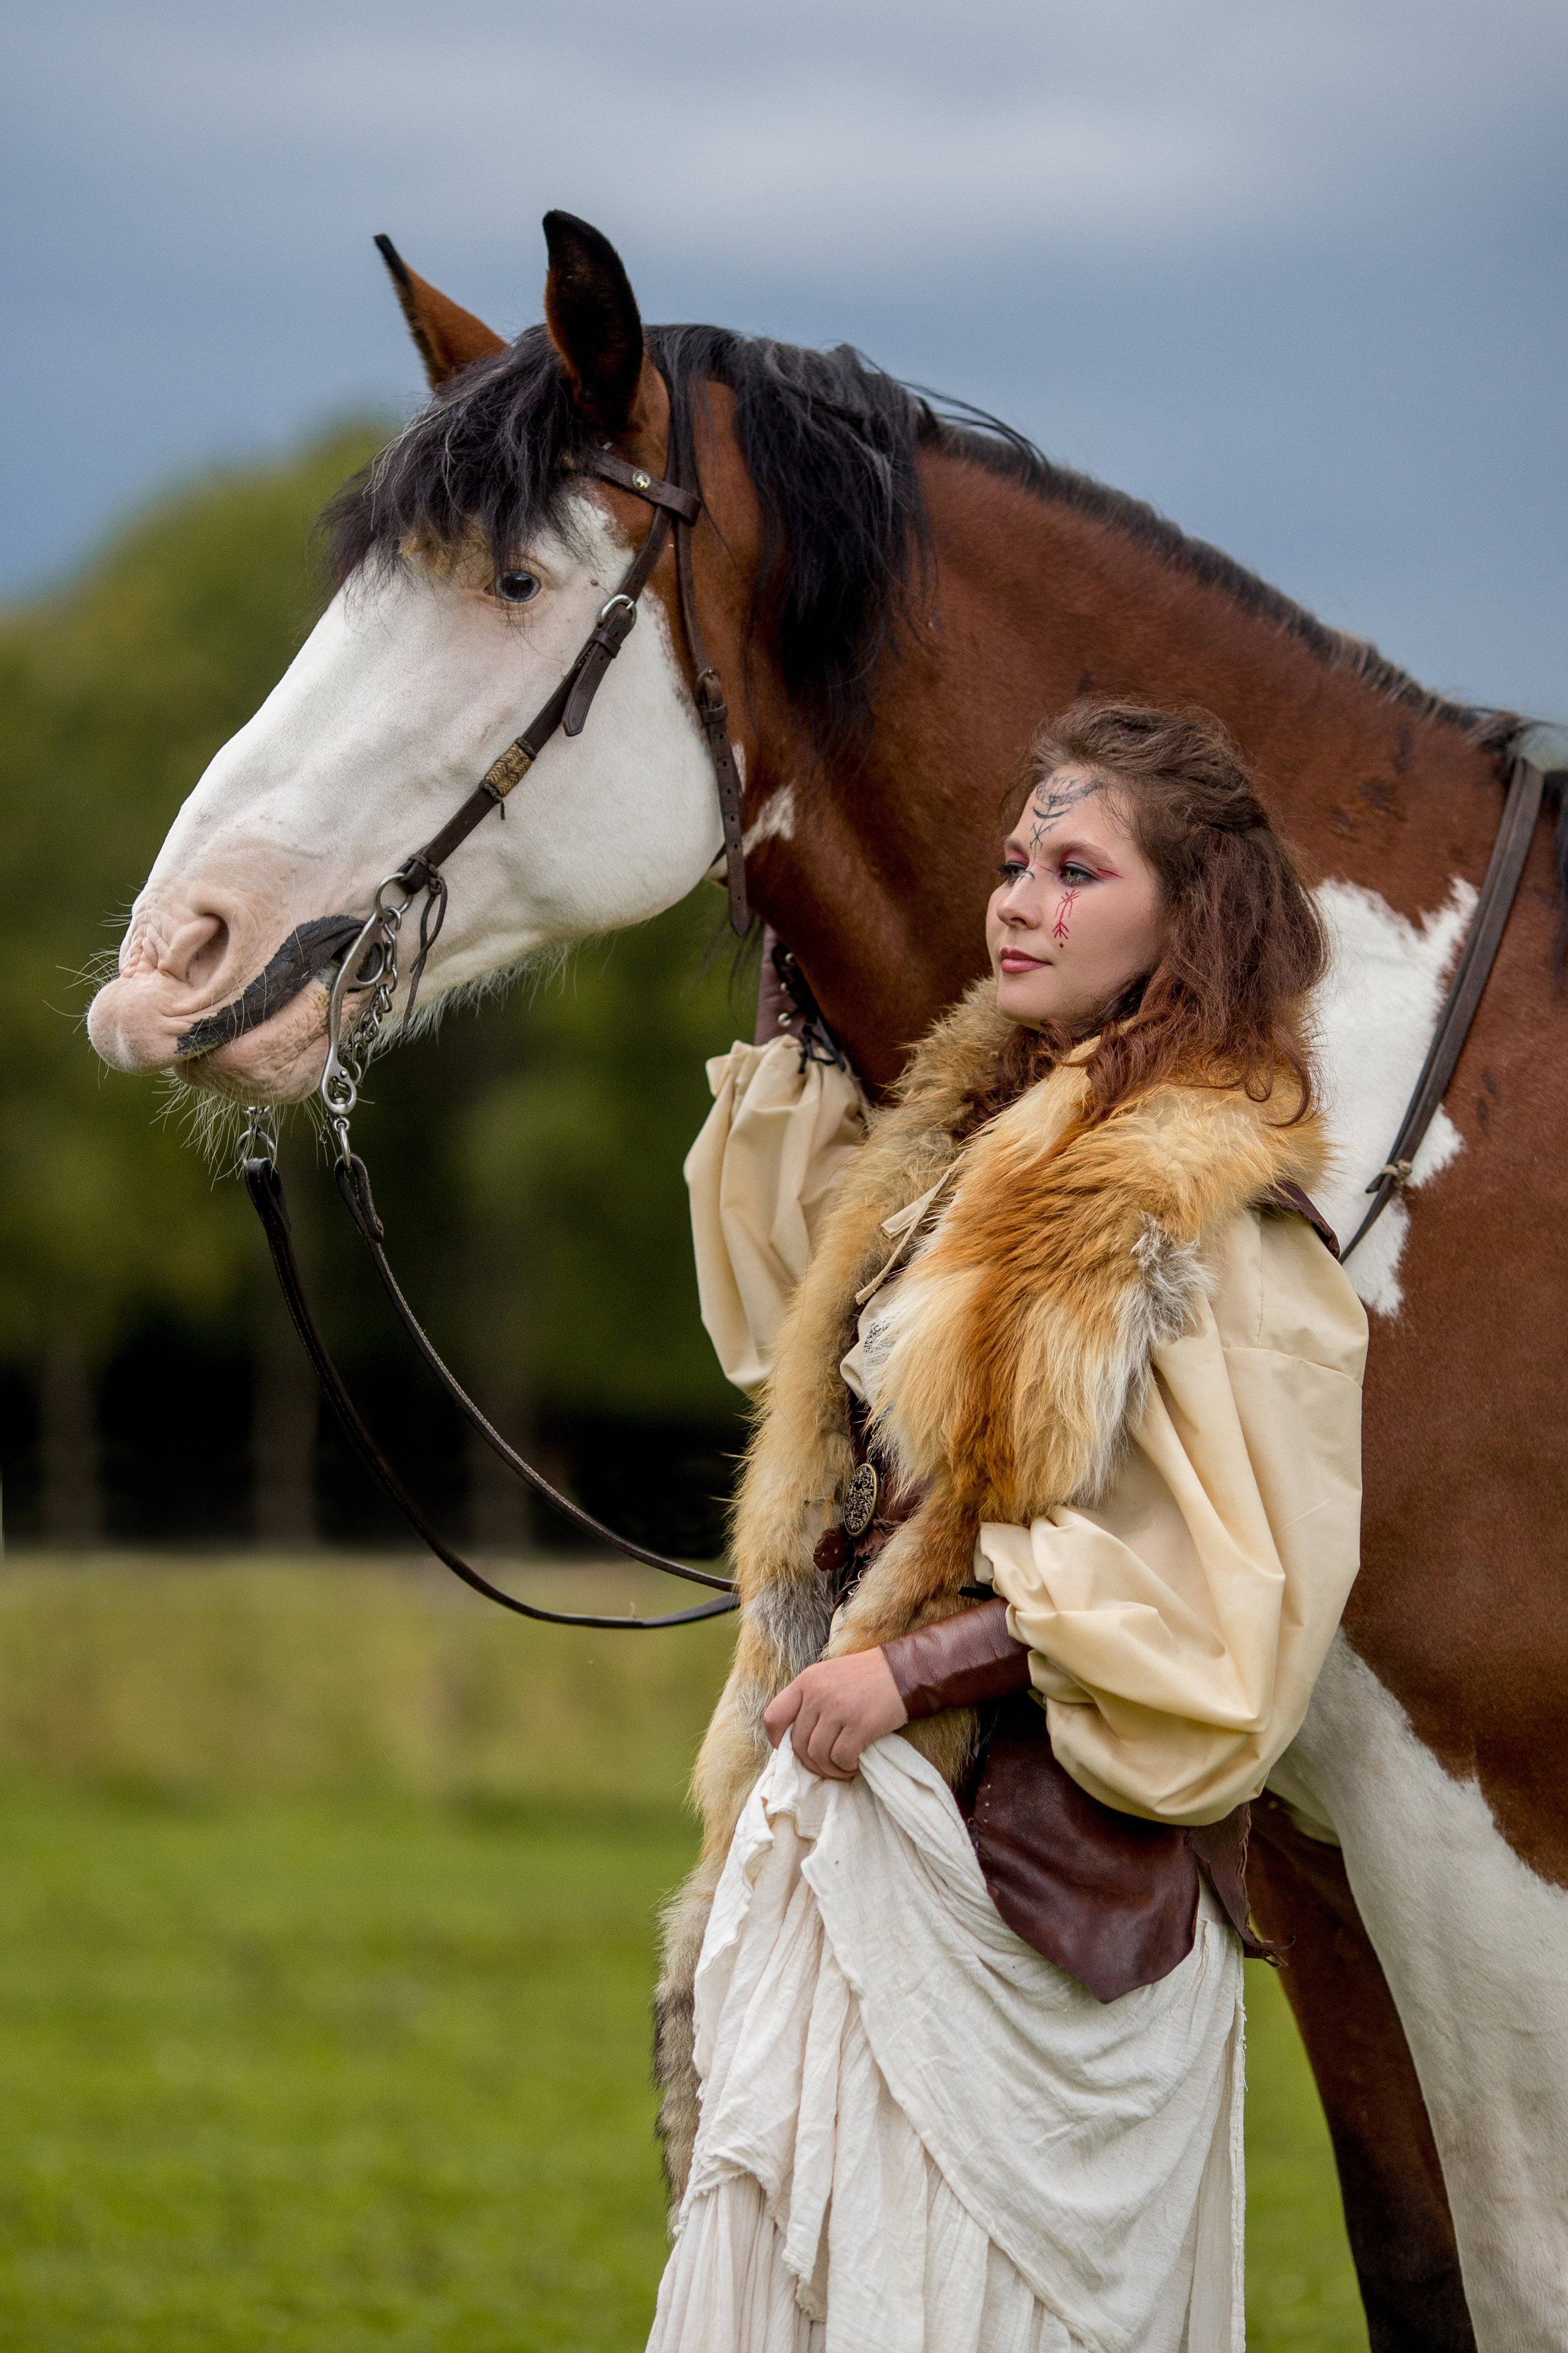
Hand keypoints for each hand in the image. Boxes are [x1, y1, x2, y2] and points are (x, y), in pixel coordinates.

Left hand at [763, 1649, 908, 1779]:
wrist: (903, 1671)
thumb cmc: (866, 1677)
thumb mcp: (829, 1677)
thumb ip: (809, 1701)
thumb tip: (794, 1741)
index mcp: (806, 1681)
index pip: (773, 1717)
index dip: (777, 1741)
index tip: (792, 1751)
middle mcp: (817, 1694)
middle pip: (797, 1744)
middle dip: (810, 1763)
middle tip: (827, 1766)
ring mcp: (838, 1709)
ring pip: (818, 1755)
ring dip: (830, 1769)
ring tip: (843, 1767)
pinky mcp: (860, 1724)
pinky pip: (841, 1758)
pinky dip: (847, 1768)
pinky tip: (856, 1764)